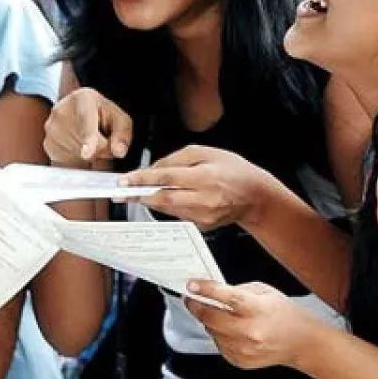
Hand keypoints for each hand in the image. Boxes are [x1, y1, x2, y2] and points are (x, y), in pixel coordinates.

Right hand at [43, 87, 131, 168]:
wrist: (77, 112)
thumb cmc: (102, 115)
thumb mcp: (120, 119)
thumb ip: (122, 135)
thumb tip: (118, 151)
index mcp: (83, 98)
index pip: (86, 122)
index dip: (88, 139)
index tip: (87, 154)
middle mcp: (61, 110)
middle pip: (86, 145)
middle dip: (100, 150)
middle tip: (102, 138)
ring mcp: (51, 128)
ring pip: (77, 156)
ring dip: (89, 157)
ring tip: (88, 141)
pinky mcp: (47, 144)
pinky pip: (67, 162)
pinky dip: (77, 160)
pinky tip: (79, 148)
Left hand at [121, 145, 277, 229]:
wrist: (256, 197)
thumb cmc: (233, 170)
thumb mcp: (207, 152)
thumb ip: (178, 158)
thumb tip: (154, 168)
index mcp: (206, 177)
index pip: (167, 177)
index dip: (143, 179)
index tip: (124, 180)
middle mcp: (204, 199)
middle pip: (164, 198)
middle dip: (140, 195)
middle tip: (121, 192)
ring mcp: (204, 216)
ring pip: (168, 209)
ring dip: (150, 201)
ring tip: (136, 193)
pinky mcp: (203, 225)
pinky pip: (178, 215)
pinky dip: (167, 206)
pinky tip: (161, 198)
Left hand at [184, 280, 320, 370]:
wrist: (300, 342)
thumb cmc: (284, 315)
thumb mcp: (264, 291)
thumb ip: (237, 289)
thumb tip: (213, 290)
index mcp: (258, 310)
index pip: (228, 298)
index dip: (206, 290)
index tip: (193, 285)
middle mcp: (251, 331)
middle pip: (212, 318)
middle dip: (197, 306)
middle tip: (192, 298)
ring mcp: (245, 349)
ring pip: (212, 331)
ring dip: (209, 321)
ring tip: (220, 314)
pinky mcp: (240, 360)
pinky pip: (218, 344)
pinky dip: (219, 335)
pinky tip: (231, 329)